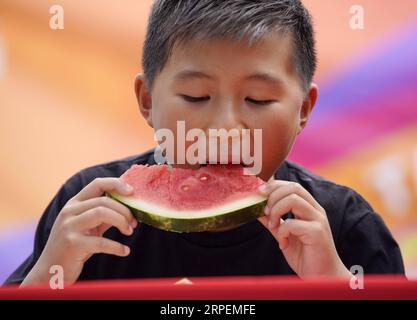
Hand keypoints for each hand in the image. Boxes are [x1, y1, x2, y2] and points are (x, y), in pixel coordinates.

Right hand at [21, 178, 136, 286]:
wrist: (49, 272)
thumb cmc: (73, 247)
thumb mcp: (87, 227)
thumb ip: (103, 215)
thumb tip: (128, 207)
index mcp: (73, 204)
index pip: (97, 184)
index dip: (116, 184)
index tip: (131, 192)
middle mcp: (69, 212)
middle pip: (104, 201)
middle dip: (124, 211)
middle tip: (134, 223)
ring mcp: (69, 227)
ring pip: (102, 213)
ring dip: (121, 222)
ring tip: (129, 231)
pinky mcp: (73, 244)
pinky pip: (101, 242)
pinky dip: (117, 247)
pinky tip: (125, 251)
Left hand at [258, 180, 351, 278]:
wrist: (323, 277)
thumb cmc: (305, 256)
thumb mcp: (284, 235)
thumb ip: (273, 222)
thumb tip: (256, 210)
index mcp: (309, 208)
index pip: (292, 186)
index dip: (274, 186)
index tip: (260, 195)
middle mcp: (316, 210)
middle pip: (293, 187)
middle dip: (273, 195)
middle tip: (264, 210)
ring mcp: (318, 220)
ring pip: (293, 200)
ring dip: (276, 211)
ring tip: (272, 226)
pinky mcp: (317, 233)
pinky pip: (293, 223)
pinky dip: (281, 232)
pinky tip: (283, 244)